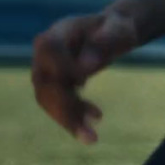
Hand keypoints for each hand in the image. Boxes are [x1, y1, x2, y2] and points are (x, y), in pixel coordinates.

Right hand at [31, 9, 139, 142]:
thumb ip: (106, 41)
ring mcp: (46, 68)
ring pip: (47, 98)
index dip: (62, 66)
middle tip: (87, 132)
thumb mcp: (121, 29)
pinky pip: (56, 104)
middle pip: (44, 81)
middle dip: (64, 108)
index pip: (49, 48)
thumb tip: (87, 66)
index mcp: (60, 31)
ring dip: (67, 119)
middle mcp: (46, 51)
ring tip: (91, 137)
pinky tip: (95, 120)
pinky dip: (72, 116)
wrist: (113, 33)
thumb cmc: (118, 28)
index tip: (84, 82)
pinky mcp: (53, 83)